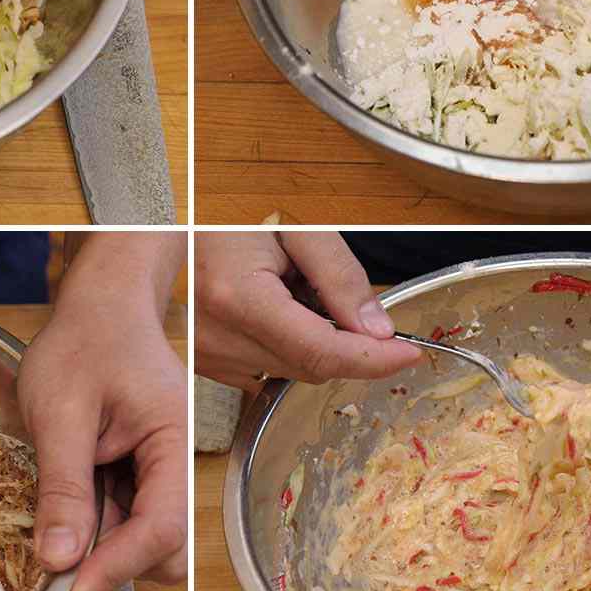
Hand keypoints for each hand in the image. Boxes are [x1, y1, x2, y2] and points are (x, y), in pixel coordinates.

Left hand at [16, 234, 185, 590]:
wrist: (98, 304)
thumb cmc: (82, 342)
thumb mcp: (60, 411)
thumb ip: (63, 487)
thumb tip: (59, 561)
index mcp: (172, 442)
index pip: (161, 527)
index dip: (115, 570)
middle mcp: (174, 464)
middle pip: (164, 548)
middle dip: (114, 567)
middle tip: (53, 574)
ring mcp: (157, 471)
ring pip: (142, 541)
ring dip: (98, 551)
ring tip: (49, 534)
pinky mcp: (136, 474)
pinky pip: (122, 520)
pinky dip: (91, 530)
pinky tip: (58, 517)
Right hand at [195, 232, 422, 389]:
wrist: (182, 224)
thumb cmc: (233, 218)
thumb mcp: (298, 230)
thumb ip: (341, 277)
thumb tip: (378, 330)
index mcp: (238, 298)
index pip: (320, 351)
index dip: (372, 359)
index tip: (408, 354)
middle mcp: (217, 337)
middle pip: (311, 367)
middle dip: (342, 339)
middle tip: (327, 290)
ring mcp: (207, 356)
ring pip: (292, 373)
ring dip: (311, 343)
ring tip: (289, 293)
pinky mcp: (207, 364)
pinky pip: (267, 373)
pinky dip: (286, 349)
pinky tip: (274, 312)